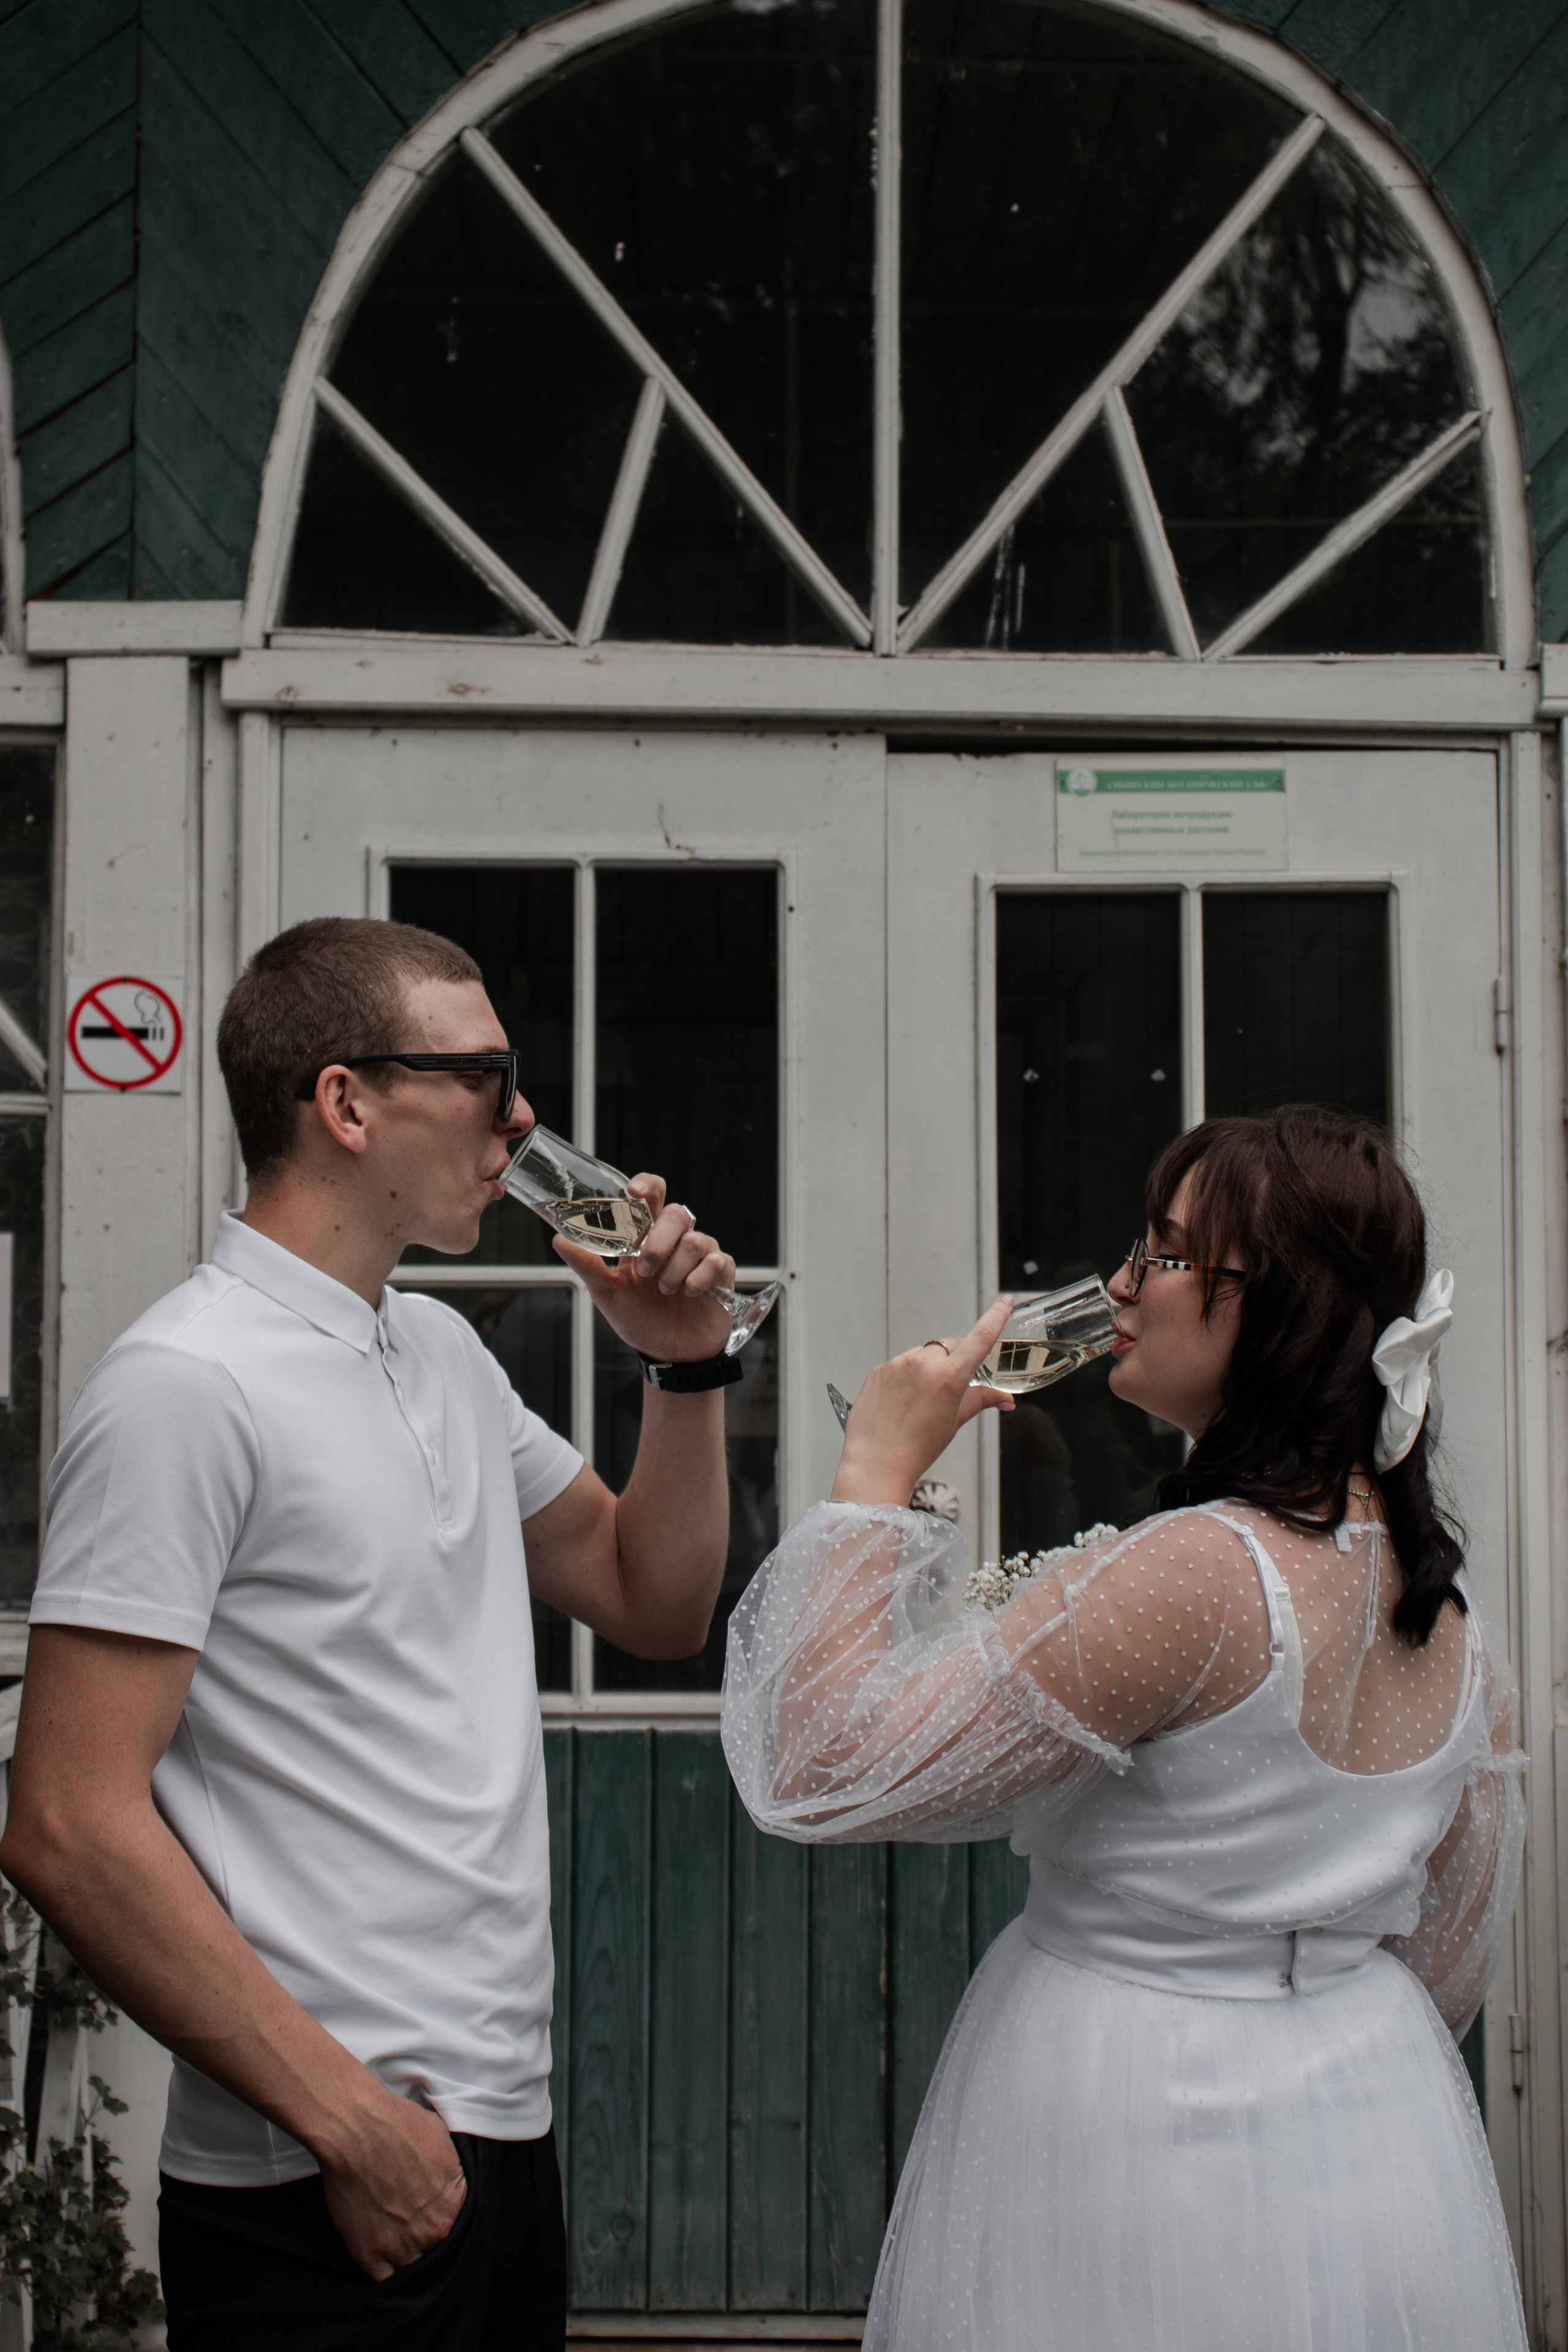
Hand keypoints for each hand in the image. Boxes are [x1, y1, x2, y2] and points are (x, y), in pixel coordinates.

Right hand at [318, 2095, 467, 2279]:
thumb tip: (450, 2176)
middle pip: (435, 2249)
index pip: (457, 2227)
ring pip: (412, 2268)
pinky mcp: (369, 2255)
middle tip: (412, 2225)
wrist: (357, 2130)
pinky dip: (385, 2273)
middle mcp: (430, 2233)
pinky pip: (384, 2280)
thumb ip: (450, 2170)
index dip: (442, 2219)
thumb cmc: (398, 2126)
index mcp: (452, 2206)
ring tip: (396, 2240)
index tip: (431, 2215)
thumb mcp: (442, 2139)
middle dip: (426, 2239)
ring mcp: (399, 2247)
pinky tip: (382, 2257)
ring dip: (407, 2258)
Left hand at [553, 1171, 735, 1361]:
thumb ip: (587, 1265)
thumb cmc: (640, 1319)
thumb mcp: (608, 1293)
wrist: (670, 1355)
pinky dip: (699, 1279)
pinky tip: (690, 1294)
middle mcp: (675, 1240)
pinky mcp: (720, 1272)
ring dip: (675, 1268)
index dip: (647, 1186)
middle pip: (676, 1213)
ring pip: (695, 1239)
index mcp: (647, 1236)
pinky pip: (716, 1261)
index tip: (634, 1192)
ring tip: (665, 1291)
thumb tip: (559, 1240)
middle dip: (659, 1242)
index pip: (651, 1196)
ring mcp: (700, 1254)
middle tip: (645, 1271)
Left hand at [831, 1296, 1015, 1506]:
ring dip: (928, 1369)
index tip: (1005, 1300)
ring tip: (919, 1403)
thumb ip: (980, 1401)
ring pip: (923, 1355)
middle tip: (949, 1389)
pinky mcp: (879, 1370)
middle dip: (955, 1360)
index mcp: (948, 1376)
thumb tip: (1007, 1399)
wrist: (876, 1462)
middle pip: (949, 1347)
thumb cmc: (918, 1447)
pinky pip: (900, 1365)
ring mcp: (897, 1364)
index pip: (979, 1338)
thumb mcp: (954, 1422)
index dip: (995, 1316)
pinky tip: (901, 1403)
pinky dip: (906, 1377)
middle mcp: (923, 1363)